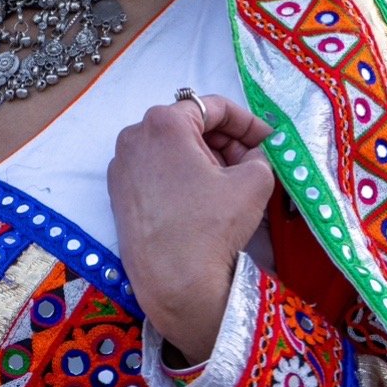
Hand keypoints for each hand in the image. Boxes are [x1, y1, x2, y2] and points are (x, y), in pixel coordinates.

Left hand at [108, 93, 274, 362]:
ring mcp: (122, 162)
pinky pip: (155, 170)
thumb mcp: (252, 185)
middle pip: (189, 127)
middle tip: (254, 166)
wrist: (173, 280)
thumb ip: (259, 158)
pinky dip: (181, 177)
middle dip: (226, 143)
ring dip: (205, 161)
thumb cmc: (211, 226)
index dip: (246, 122)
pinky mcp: (118, 190)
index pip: (211, 106)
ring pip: (172, 149)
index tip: (269, 140)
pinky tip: (204, 202)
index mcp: (163, 122)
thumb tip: (254, 155)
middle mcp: (134, 134)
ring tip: (232, 186)